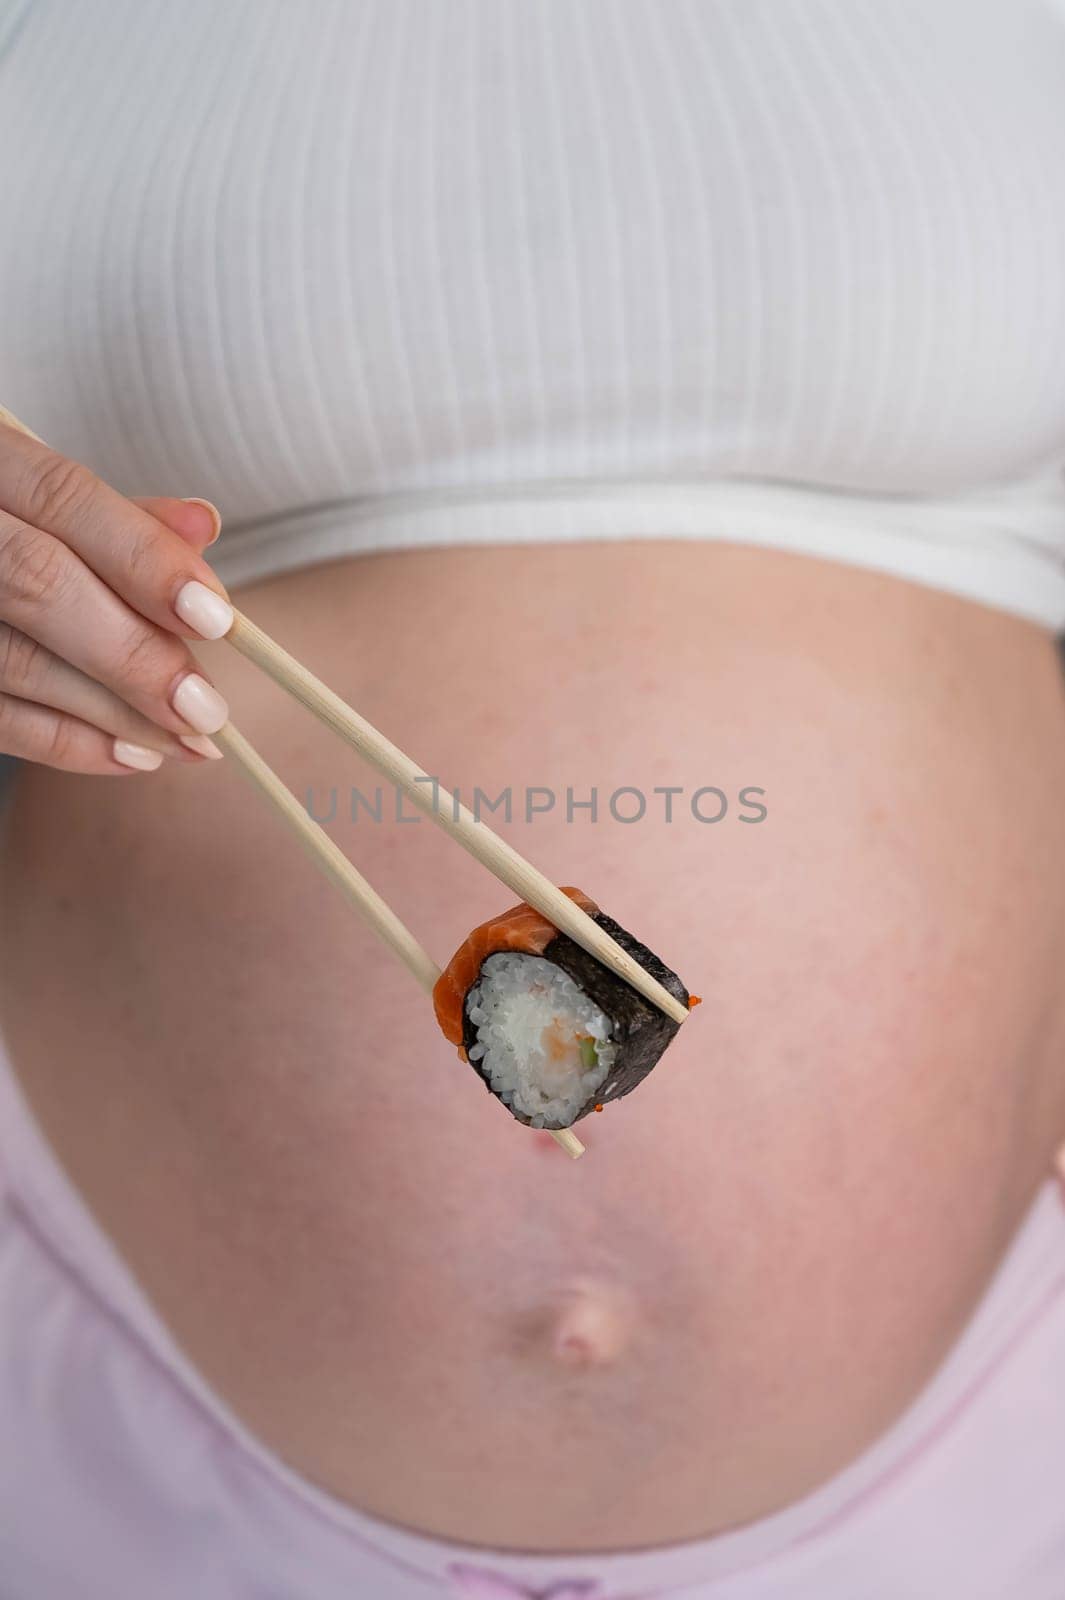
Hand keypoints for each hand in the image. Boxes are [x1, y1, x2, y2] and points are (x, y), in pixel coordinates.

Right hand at [0, 422, 233, 772]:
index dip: (144, 559)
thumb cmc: (7, 523)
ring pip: (15, 661)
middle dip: (134, 654)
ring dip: (112, 714)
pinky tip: (131, 756)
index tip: (216, 618)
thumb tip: (204, 526)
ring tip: (186, 744)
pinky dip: (65, 743)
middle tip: (206, 708)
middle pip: (39, 585)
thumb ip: (119, 514)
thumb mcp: (42, 491)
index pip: (65, 500)